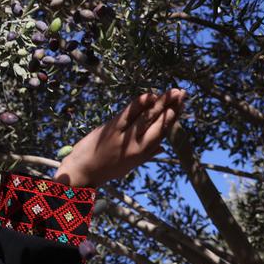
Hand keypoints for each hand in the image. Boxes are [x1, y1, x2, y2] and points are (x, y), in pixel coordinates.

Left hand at [54, 88, 187, 186]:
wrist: (82, 171)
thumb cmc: (106, 168)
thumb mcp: (130, 165)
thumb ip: (147, 154)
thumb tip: (163, 147)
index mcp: (143, 153)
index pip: (163, 131)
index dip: (173, 116)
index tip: (181, 104)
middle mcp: (138, 145)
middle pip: (158, 122)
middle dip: (171, 106)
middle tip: (181, 92)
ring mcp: (124, 136)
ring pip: (147, 116)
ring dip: (161, 102)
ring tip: (172, 91)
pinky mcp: (111, 129)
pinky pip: (128, 113)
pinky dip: (139, 104)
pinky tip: (150, 95)